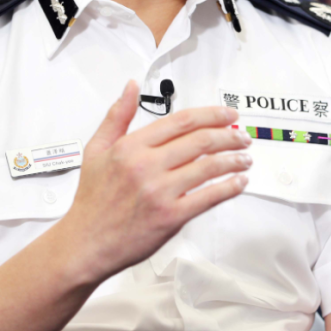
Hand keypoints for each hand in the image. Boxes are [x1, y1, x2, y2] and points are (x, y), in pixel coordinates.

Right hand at [61, 80, 250, 282]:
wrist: (85, 244)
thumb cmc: (92, 201)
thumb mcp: (96, 150)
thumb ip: (117, 116)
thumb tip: (130, 87)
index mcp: (131, 147)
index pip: (182, 121)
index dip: (211, 114)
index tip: (227, 114)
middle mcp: (147, 166)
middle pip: (201, 140)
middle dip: (229, 135)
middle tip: (241, 136)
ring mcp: (160, 192)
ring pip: (209, 167)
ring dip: (234, 160)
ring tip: (245, 158)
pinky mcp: (170, 217)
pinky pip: (208, 197)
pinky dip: (229, 187)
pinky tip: (239, 182)